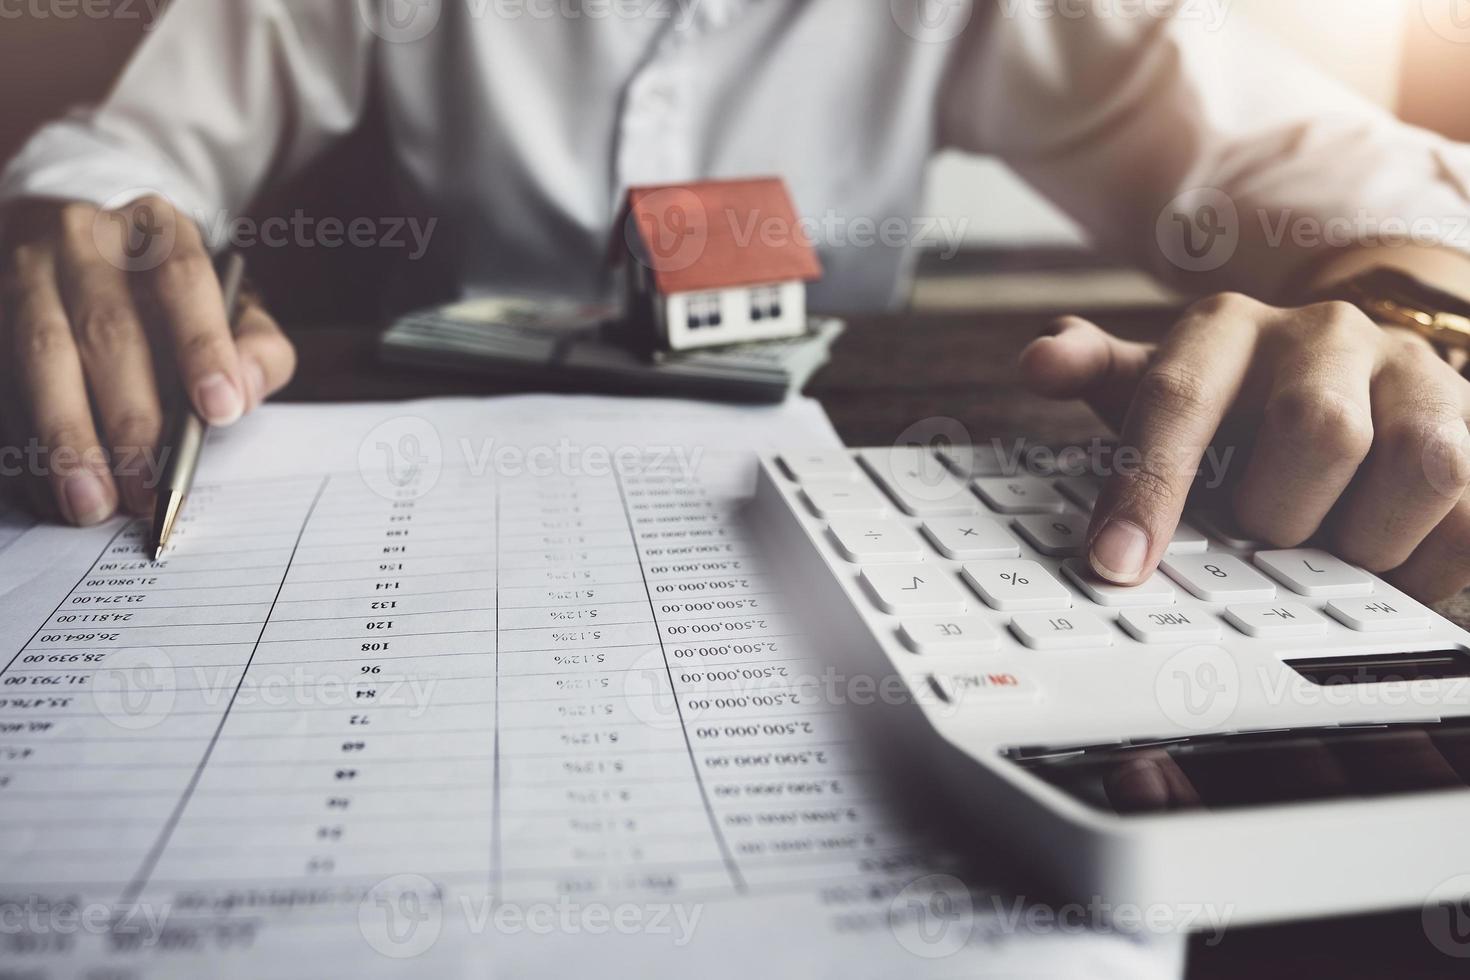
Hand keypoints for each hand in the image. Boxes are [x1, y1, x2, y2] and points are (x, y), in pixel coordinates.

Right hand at [0, 197, 295, 523]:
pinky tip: (51, 491)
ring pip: (39, 356)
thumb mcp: (233, 302)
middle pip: (106, 330)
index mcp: (157, 227)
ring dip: (66, 438)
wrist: (84, 245)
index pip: (182, 278)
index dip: (202, 346)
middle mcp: (83, 239)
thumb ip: (257, 346)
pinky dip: (26, 444)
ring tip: (94, 502)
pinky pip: (1, 382)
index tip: (220, 411)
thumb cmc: (172, 293)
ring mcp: (22, 272)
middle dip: (130, 420)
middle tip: (152, 486)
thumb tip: (244, 393)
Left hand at [1020, 292, 1469, 602]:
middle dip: (1279, 513)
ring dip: (1365, 538)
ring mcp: (1416, 377)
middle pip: (1316, 430)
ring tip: (1328, 552)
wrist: (1351, 368)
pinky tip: (1388, 566)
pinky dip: (1429, 561)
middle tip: (1260, 539)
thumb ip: (1100, 373)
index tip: (1115, 566)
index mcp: (1227, 330)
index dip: (1146, 487)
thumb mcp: (1160, 385)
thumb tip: (1041, 360)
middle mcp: (1326, 338)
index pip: (1178, 400)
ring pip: (1421, 463)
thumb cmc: (1233, 401)